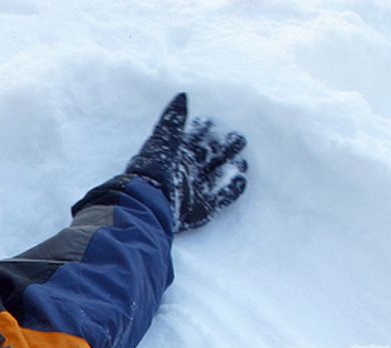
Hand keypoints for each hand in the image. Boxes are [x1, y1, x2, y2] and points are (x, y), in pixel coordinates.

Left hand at [126, 93, 247, 231]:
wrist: (147, 202)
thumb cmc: (152, 171)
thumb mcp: (162, 140)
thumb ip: (173, 119)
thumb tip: (182, 95)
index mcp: (175, 157)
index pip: (194, 141)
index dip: (205, 132)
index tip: (215, 122)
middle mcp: (185, 174)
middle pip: (209, 158)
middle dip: (224, 148)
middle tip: (240, 139)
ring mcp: (193, 192)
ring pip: (217, 177)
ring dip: (230, 168)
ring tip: (243, 161)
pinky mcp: (199, 209)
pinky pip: (220, 200)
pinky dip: (231, 191)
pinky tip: (241, 180)